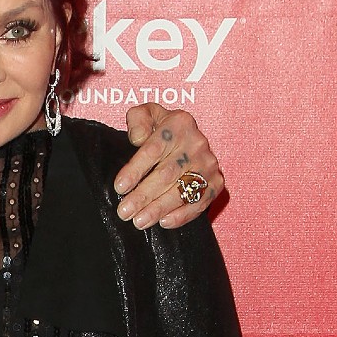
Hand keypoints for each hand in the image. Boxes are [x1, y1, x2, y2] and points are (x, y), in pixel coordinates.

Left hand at [114, 103, 222, 229]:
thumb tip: (138, 138)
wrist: (188, 136)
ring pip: (182, 191)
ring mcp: (209, 164)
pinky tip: (164, 222)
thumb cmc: (160, 127)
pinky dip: (182, 215)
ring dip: (159, 209)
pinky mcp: (216, 182)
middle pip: (166, 174)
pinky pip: (200, 202)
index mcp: (178, 123)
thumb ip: (137, 119)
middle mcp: (197, 143)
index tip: (119, 187)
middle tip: (124, 212)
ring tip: (139, 221)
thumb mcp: (146, 114)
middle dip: (143, 196)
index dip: (135, 170)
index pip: (153, 150)